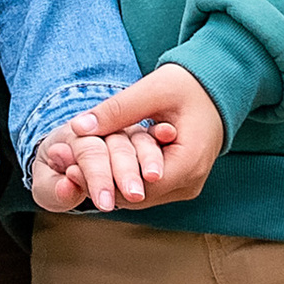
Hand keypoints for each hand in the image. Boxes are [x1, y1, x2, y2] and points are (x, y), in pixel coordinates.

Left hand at [39, 67, 222, 210]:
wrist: (218, 88)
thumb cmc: (189, 85)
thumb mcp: (152, 90)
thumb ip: (117, 110)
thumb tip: (78, 127)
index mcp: (188, 164)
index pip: (138, 188)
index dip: (102, 179)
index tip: (70, 167)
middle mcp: (189, 184)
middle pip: (137, 198)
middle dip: (101, 183)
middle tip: (64, 168)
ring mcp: (186, 186)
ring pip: (140, 197)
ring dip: (109, 182)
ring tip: (72, 168)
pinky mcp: (179, 181)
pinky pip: (147, 188)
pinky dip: (122, 177)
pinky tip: (96, 164)